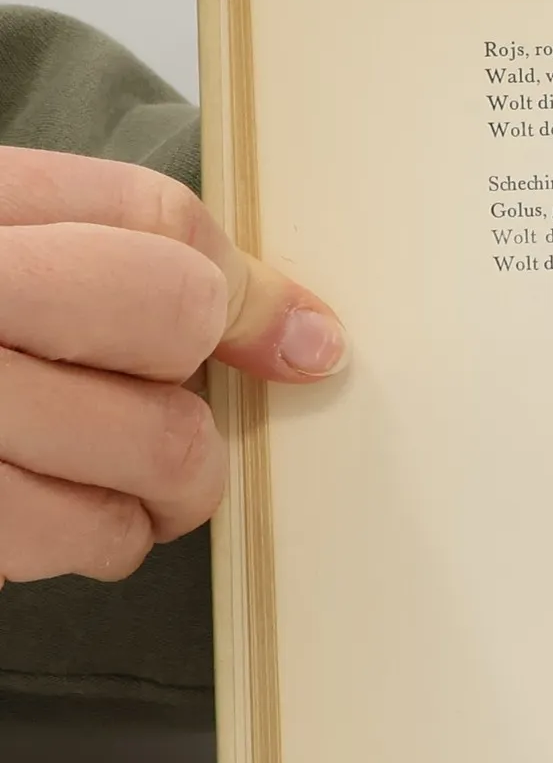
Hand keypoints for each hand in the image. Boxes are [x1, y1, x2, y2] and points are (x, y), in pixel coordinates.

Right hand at [0, 146, 346, 584]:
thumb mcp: (7, 246)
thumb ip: (150, 260)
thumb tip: (311, 342)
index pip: (158, 223)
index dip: (245, 294)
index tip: (295, 343)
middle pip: (168, 319)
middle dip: (191, 378)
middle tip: (161, 410)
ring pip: (153, 447)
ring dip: (160, 485)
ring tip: (108, 472)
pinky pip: (73, 538)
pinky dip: (92, 539)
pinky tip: (52, 511)